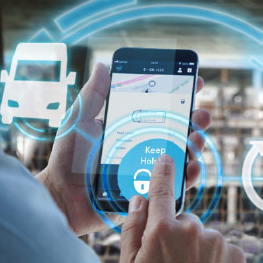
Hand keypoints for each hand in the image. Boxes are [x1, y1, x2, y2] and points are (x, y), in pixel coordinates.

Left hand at [37, 63, 211, 234]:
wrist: (62, 196)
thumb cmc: (67, 159)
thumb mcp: (78, 121)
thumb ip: (93, 95)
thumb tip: (104, 65)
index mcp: (131, 127)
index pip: (161, 108)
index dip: (180, 95)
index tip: (196, 82)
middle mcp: (144, 146)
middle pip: (179, 130)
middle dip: (195, 120)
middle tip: (200, 114)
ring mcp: (150, 168)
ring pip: (183, 155)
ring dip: (196, 145)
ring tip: (197, 138)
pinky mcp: (151, 191)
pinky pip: (177, 184)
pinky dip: (189, 175)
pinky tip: (192, 166)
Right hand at [119, 155, 247, 262]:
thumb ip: (132, 230)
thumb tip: (139, 200)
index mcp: (162, 230)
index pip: (161, 190)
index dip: (163, 171)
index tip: (166, 158)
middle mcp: (193, 228)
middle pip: (184, 221)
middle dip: (179, 237)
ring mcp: (218, 241)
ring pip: (205, 237)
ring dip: (199, 252)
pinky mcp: (237, 253)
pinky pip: (224, 250)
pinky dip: (217, 262)